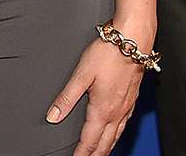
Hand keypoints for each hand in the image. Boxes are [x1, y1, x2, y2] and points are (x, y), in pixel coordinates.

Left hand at [46, 35, 146, 155]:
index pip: (89, 140)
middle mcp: (116, 112)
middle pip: (105, 143)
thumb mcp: (81, 74)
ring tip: (101, 153)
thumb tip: (53, 116)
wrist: (133, 42)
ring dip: (107, 147)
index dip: (81, 153)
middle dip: (95, 154)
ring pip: (117, 135)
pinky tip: (117, 131)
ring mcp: (127, 106)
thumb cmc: (108, 54)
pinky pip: (125, 124)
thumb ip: (66, 97)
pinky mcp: (133, 98)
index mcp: (102, 110)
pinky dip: (118, 134)